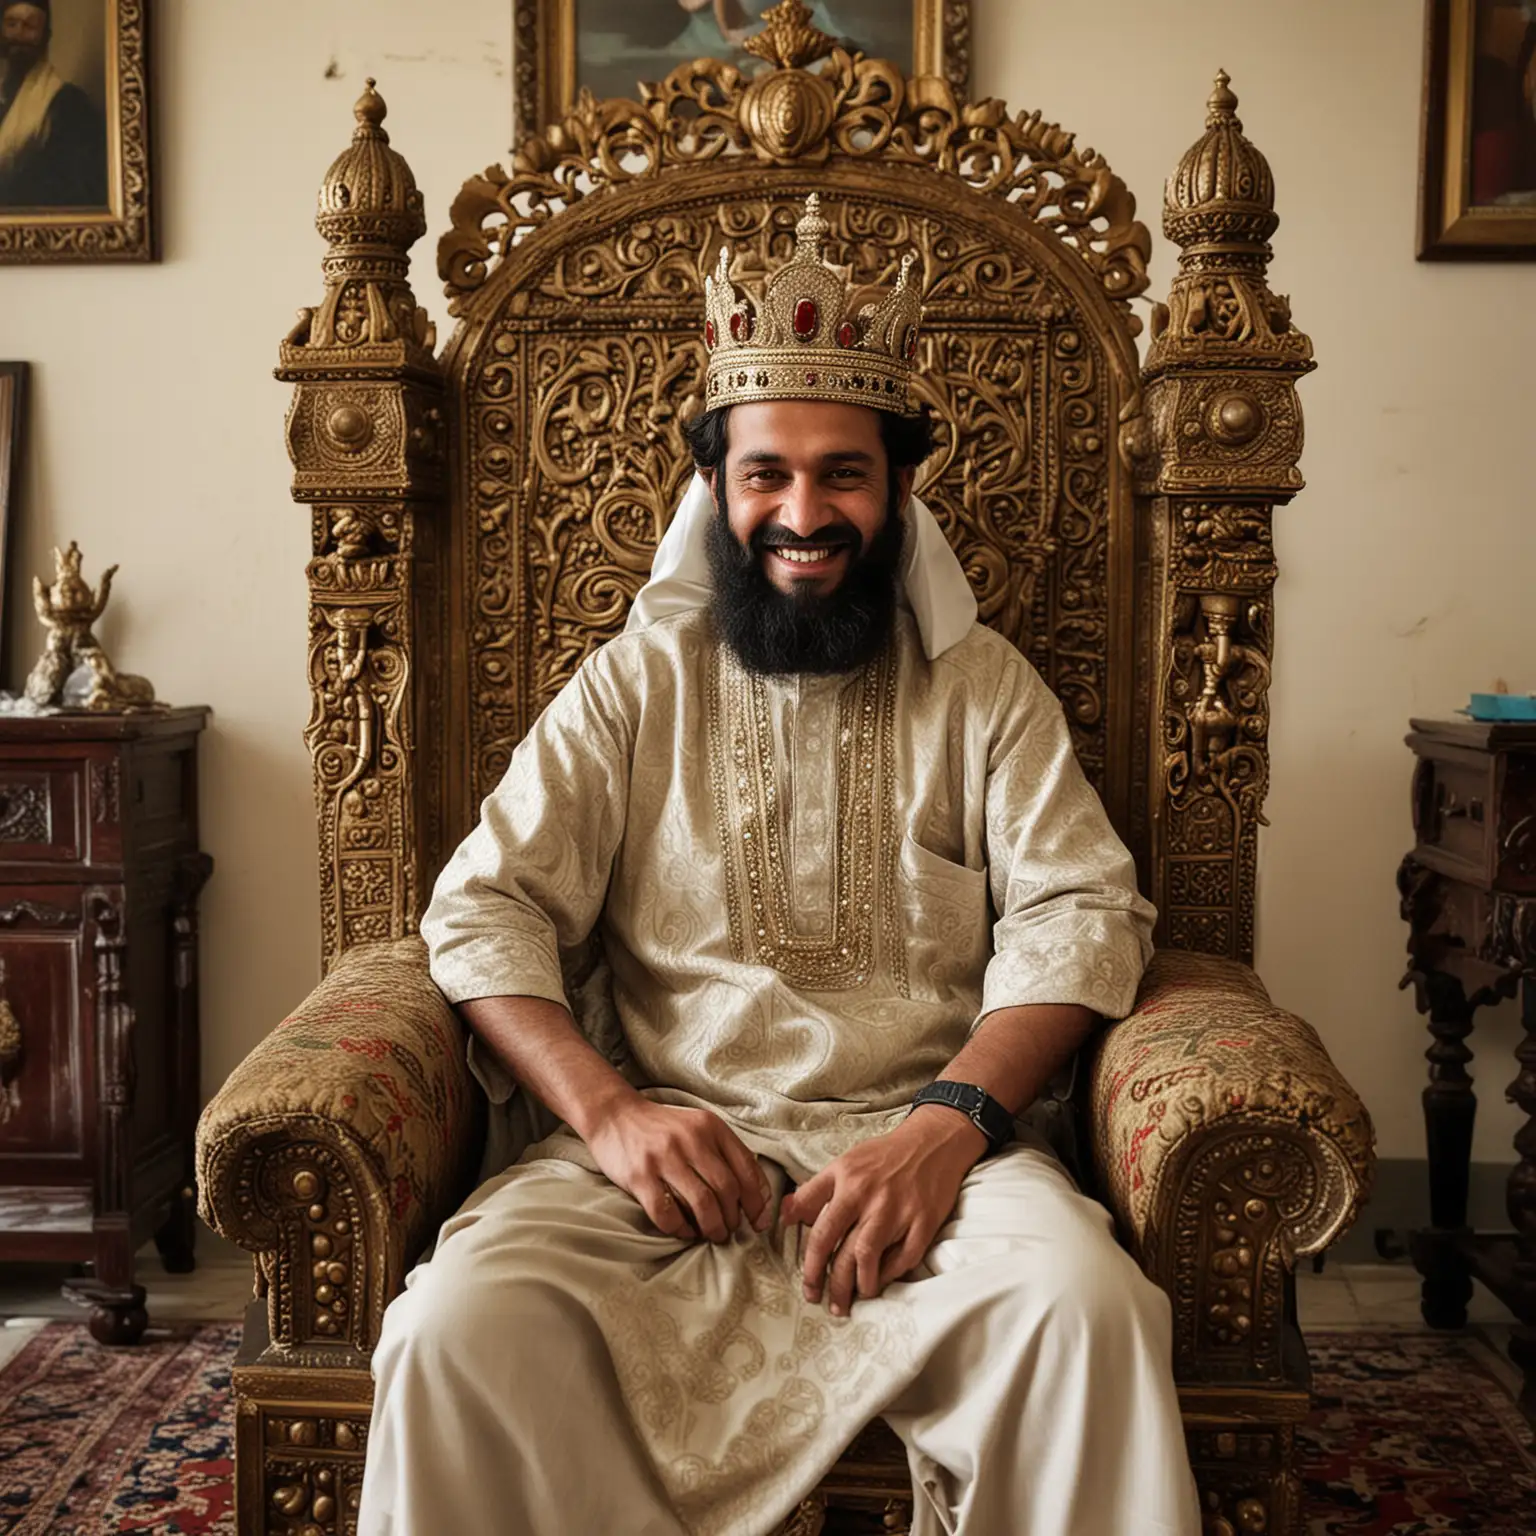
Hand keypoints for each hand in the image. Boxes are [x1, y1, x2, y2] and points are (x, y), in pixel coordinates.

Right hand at [585, 1096, 772, 1243]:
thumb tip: (756, 1196)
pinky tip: (683, 1231)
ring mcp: (664, 1157)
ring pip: (702, 1203)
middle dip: (733, 1218)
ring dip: (712, 1227)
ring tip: (712, 1235)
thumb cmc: (664, 1128)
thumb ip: (726, 1154)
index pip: (747, 1168)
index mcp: (711, 1127)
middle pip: (726, 1189)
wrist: (615, 1115)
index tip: (759, 1221)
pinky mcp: (640, 1175)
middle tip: (730, 1231)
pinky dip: (680, 1229)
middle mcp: (691, 1140)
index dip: (758, 1201)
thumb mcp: (700, 1128)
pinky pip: (667, 1213)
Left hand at [780, 1108, 985, 1314]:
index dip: (810, 1262)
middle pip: (843, 1250)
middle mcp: (870, 1197)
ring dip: (858, 1285)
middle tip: (825, 1303)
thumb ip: (814, 1191)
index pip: (821, 1230)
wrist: (932, 1141)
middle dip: (830, 1283)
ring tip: (852, 1299)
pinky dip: (890, 1275)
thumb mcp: (844, 1163)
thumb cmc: (884, 1155)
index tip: (808, 1282)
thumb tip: (786, 1215)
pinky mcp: (924, 1222)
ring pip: (870, 1257)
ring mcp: (899, 1211)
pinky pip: (904, 1258)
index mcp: (847, 1181)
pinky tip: (880, 1282)